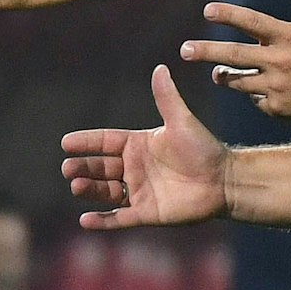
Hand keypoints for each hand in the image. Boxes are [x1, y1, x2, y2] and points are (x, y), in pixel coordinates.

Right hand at [61, 65, 228, 229]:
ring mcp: (139, 191)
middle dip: (83, 168)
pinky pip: (120, 218)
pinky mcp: (146, 213)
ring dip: (89, 190)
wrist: (224, 180)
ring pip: (106, 192)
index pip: (105, 142)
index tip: (66, 143)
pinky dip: (103, 221)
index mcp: (138, 145)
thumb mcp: (181, 122)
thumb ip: (166, 98)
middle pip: (100, 167)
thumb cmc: (204, 149)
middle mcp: (134, 168)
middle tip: (68, 168)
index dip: (86, 142)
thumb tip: (160, 68)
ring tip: (76, 186)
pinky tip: (85, 220)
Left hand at [181, 0, 290, 123]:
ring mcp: (277, 86)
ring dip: (224, 76)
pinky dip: (255, 95)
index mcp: (288, 36)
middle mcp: (279, 60)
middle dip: (205, 52)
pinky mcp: (278, 108)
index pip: (251, 22)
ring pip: (238, 82)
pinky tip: (263, 91)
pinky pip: (256, 100)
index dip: (228, 15)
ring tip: (217, 73)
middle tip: (184, 50)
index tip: (208, 11)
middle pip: (234, 55)